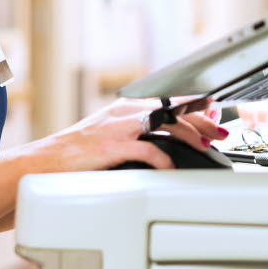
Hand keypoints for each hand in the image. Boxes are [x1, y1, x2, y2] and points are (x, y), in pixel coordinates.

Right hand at [36, 98, 227, 171]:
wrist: (47, 160)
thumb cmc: (78, 151)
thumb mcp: (110, 134)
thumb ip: (137, 133)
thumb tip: (166, 140)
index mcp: (126, 107)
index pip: (168, 101)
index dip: (195, 105)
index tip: (214, 110)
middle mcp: (126, 112)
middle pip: (173, 111)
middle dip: (202, 121)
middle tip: (219, 133)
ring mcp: (120, 128)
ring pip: (166, 125)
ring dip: (191, 136)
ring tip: (205, 146)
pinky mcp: (114, 146)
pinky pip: (148, 151)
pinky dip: (165, 159)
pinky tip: (173, 167)